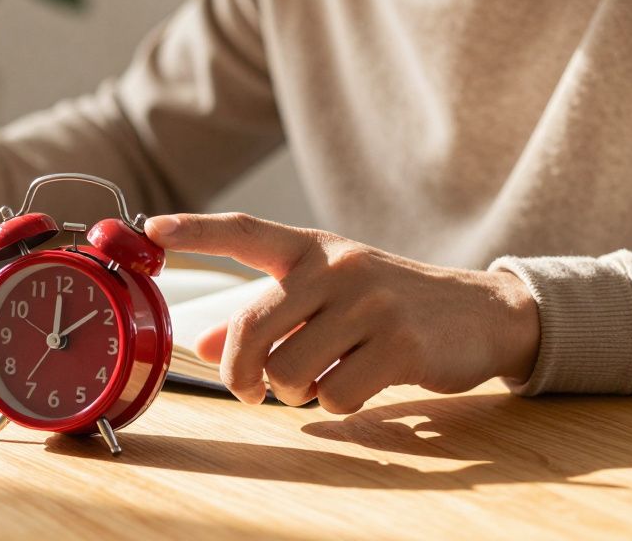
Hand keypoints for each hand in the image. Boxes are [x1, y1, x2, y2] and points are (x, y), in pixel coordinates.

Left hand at [144, 213, 540, 412]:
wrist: (481, 314)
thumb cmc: (386, 305)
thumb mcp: (324, 297)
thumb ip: (263, 316)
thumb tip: (200, 344)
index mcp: (311, 249)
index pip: (243, 230)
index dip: (195, 231)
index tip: (150, 228)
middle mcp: (337, 268)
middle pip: (250, 326)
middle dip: (239, 373)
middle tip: (249, 391)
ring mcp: (371, 303)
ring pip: (289, 370)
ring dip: (292, 393)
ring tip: (314, 383)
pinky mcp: (401, 344)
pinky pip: (335, 394)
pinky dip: (335, 404)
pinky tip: (355, 385)